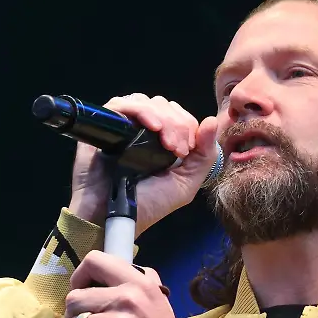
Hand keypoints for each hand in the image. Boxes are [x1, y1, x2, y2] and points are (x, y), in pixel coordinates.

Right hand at [68, 93, 219, 233]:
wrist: (111, 216)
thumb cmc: (148, 205)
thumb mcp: (186, 184)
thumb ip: (204, 155)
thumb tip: (213, 121)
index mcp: (164, 142)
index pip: (180, 116)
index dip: (188, 127)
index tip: (185, 152)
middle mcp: (144, 131)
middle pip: (165, 106)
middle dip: (178, 124)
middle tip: (177, 151)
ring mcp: (124, 126)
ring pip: (147, 102)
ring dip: (163, 117)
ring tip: (166, 144)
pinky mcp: (105, 124)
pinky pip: (122, 104)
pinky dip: (141, 109)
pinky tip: (152, 127)